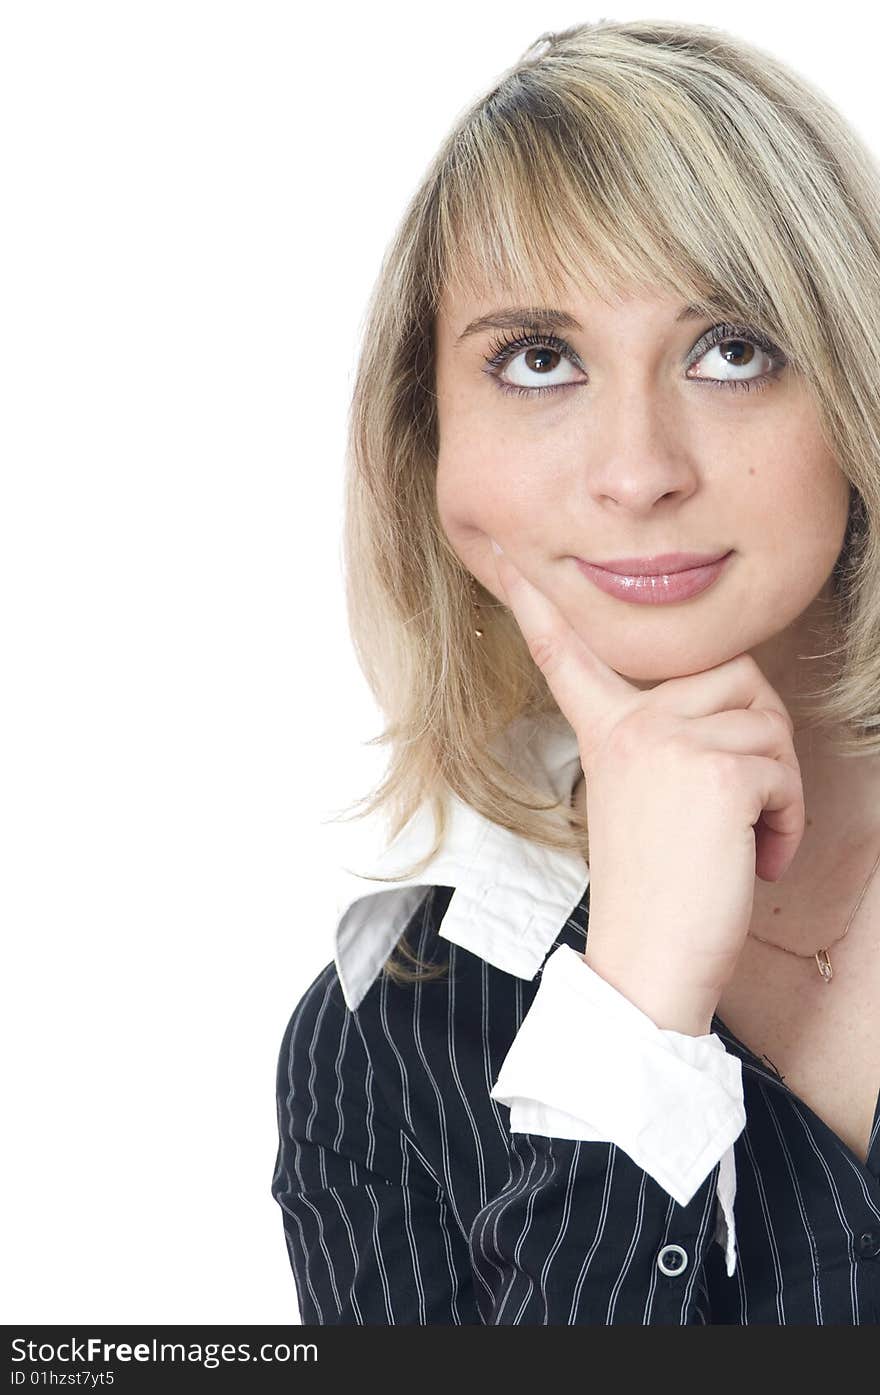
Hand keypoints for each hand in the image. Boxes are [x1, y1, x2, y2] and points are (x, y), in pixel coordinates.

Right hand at [488, 540, 804, 1011]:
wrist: (649, 963)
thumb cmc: (656, 890)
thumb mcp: (641, 798)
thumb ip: (663, 739)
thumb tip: (727, 696)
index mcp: (605, 729)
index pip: (566, 650)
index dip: (535, 599)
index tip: (501, 550)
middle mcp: (630, 724)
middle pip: (734, 672)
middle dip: (762, 734)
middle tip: (742, 799)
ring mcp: (668, 742)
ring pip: (769, 719)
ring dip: (779, 786)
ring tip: (745, 837)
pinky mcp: (717, 771)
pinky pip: (784, 769)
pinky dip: (788, 820)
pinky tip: (757, 858)